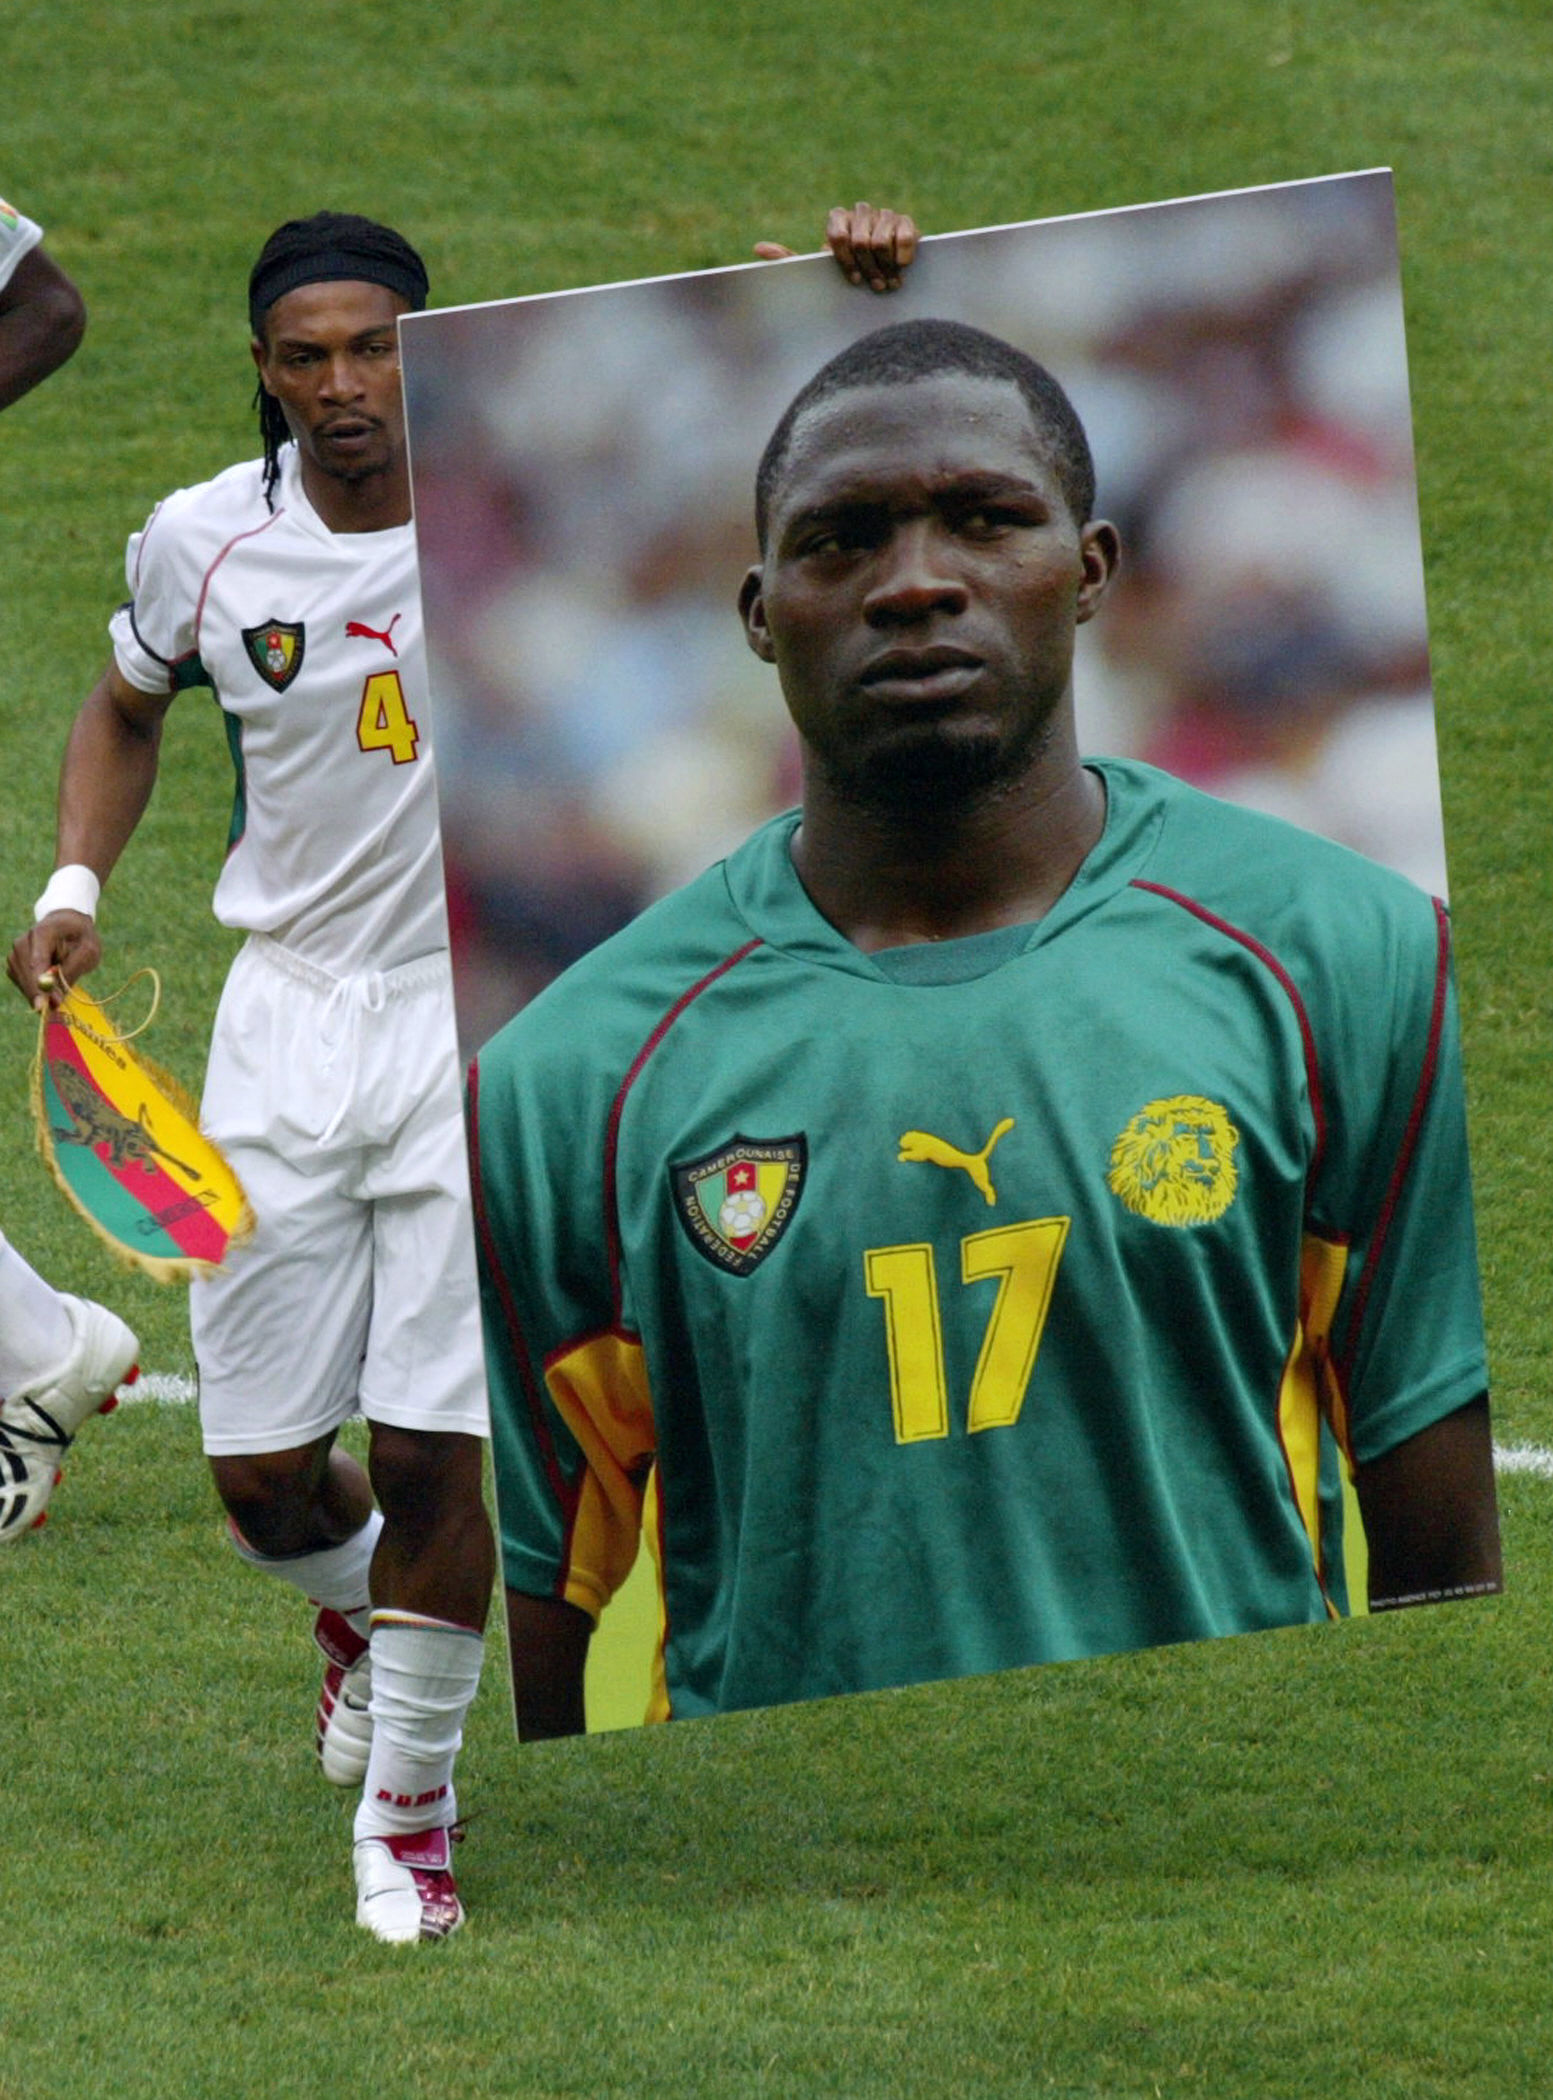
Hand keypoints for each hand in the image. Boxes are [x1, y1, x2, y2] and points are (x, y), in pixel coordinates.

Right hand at [6, 911, 100, 1009]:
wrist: (67, 925)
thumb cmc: (80, 937)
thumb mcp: (88, 951)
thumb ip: (72, 971)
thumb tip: (55, 1000)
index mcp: (42, 933)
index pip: (37, 962)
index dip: (39, 985)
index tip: (42, 1005)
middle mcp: (22, 943)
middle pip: (26, 976)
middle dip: (41, 995)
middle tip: (57, 1006)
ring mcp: (15, 955)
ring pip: (24, 984)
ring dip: (41, 993)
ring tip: (60, 983)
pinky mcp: (15, 967)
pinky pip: (24, 986)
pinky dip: (38, 991)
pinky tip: (51, 982)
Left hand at [754, 202, 919, 292]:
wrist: (885, 277)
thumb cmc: (847, 275)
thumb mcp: (817, 270)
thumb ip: (789, 258)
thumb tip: (758, 248)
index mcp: (837, 219)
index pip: (838, 237)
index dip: (845, 262)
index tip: (852, 280)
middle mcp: (860, 212)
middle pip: (860, 241)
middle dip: (867, 269)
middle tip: (873, 285)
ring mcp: (884, 215)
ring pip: (880, 241)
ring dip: (884, 268)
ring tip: (887, 281)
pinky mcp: (907, 222)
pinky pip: (904, 236)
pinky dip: (902, 257)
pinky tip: (901, 268)